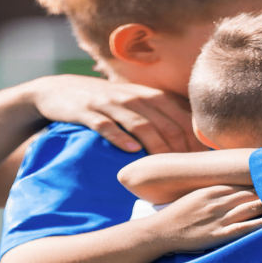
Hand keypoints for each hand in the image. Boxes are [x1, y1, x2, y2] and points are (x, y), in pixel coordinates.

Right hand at [29, 75, 206, 153]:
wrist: (60, 90)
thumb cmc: (109, 102)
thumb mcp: (139, 103)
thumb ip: (164, 116)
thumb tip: (194, 143)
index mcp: (152, 96)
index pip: (181, 118)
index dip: (193, 141)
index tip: (201, 162)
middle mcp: (135, 97)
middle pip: (165, 124)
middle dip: (179, 149)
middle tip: (186, 172)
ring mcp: (111, 103)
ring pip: (141, 125)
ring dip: (155, 146)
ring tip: (165, 167)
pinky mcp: (88, 111)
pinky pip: (106, 125)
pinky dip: (120, 138)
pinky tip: (131, 151)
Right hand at [143, 185, 261, 251]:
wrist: (160, 231)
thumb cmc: (180, 214)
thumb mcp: (198, 195)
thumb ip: (218, 189)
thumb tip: (237, 185)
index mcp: (214, 188)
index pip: (245, 180)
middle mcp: (219, 200)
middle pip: (254, 190)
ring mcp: (221, 217)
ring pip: (254, 205)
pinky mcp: (221, 234)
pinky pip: (247, 227)